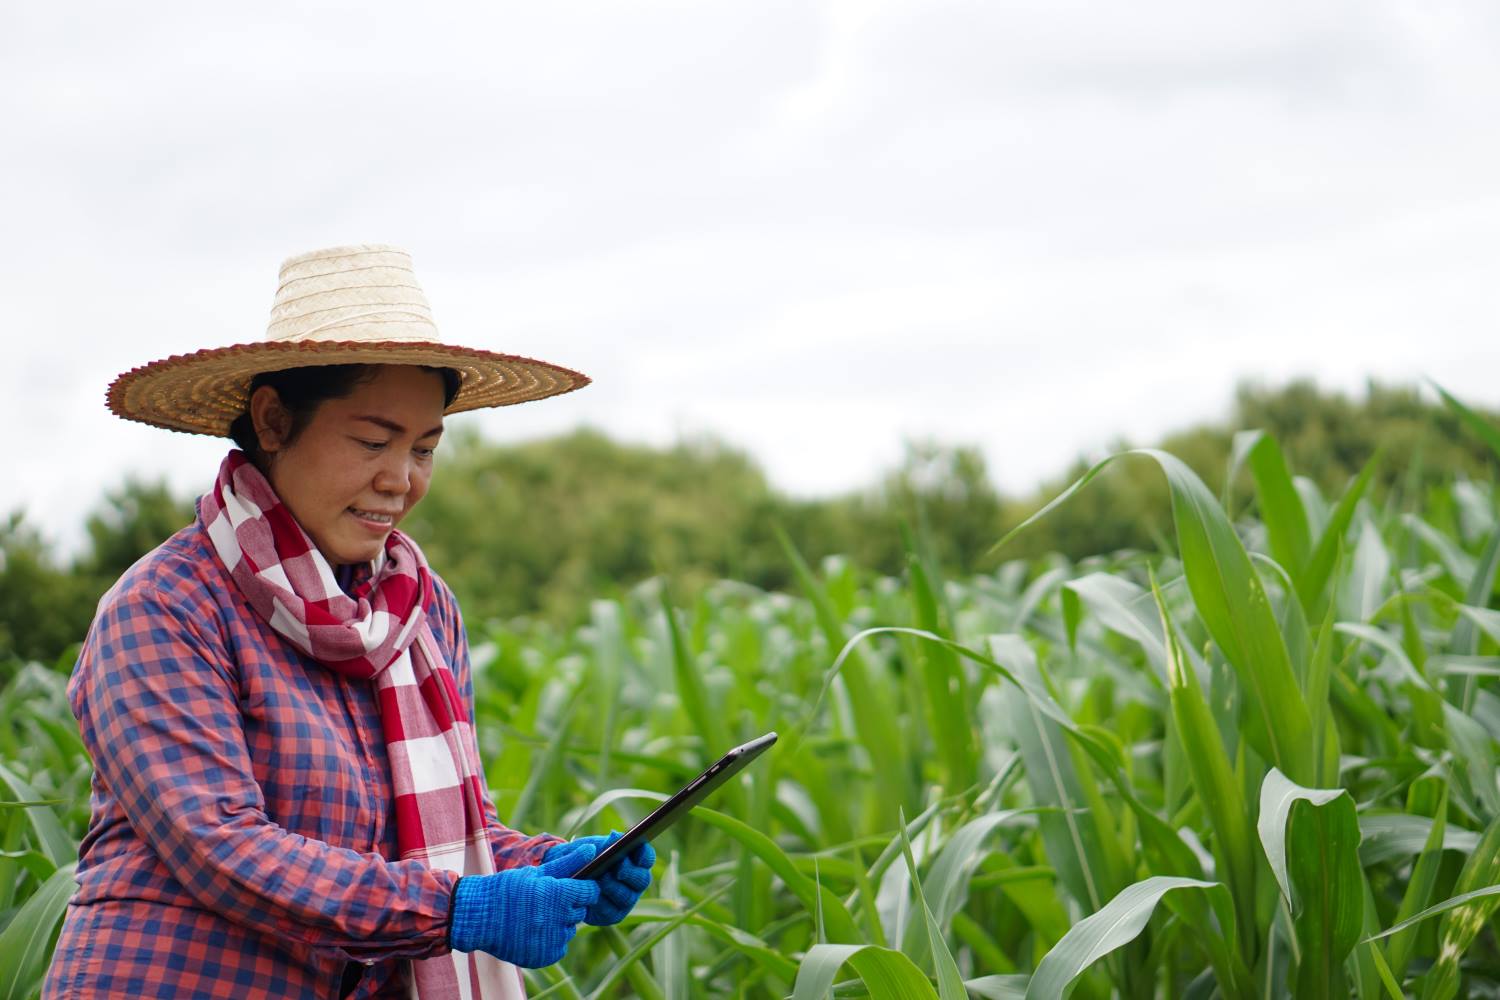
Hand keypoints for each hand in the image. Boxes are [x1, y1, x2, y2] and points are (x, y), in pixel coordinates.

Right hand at [447, 845, 601, 967]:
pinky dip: (551, 941)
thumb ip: (568, 863)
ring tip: (536, 917)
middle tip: (547, 902)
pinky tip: (532, 931)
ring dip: (560, 924)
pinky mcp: (545, 957)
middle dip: (569, 905)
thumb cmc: (507, 889)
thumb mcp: (536, 872)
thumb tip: (593, 850)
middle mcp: (558, 919)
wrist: (478, 917)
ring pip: (569, 930)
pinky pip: (559, 947)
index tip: (572, 888)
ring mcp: (551, 940)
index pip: (590, 892)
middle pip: (580, 911)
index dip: (583, 889)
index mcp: (558, 894)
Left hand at [544, 832, 654, 925]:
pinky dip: (602, 902)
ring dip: (614, 887)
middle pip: (642, 879)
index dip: (644, 854)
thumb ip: (605, 843)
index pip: (647, 858)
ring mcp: (626, 900)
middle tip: (618, 868)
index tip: (635, 848)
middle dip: (630, 873)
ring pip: (627, 896)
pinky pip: (611, 910)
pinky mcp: (612, 915)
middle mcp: (635, 883)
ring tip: (602, 879)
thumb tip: (614, 837)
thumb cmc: (584, 857)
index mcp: (635, 861)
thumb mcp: (592, 846)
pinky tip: (593, 894)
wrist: (565, 876)